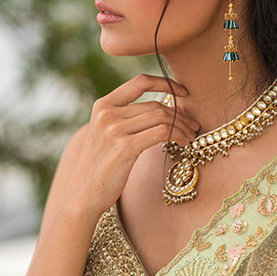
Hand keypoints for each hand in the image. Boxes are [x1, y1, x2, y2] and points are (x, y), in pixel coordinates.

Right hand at [66, 74, 199, 216]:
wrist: (83, 193)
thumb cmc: (102, 166)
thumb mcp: (109, 134)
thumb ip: (132, 118)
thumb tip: (173, 109)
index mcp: (103, 105)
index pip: (139, 82)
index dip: (165, 83)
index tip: (183, 92)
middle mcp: (106, 113)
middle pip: (155, 105)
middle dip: (180, 115)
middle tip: (193, 126)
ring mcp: (114, 129)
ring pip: (161, 117)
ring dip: (182, 126)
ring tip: (191, 137)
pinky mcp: (124, 147)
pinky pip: (161, 133)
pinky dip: (178, 135)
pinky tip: (184, 143)